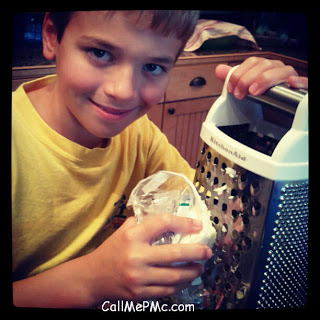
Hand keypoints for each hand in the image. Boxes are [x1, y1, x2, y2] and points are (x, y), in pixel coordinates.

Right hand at [85, 214, 211, 302]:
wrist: (92, 278)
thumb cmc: (111, 250)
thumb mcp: (124, 231)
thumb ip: (143, 222)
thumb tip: (169, 219)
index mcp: (133, 236)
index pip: (163, 223)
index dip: (184, 223)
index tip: (197, 225)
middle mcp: (136, 256)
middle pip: (175, 253)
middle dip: (196, 252)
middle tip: (207, 251)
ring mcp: (139, 277)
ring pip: (175, 276)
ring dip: (192, 271)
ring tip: (200, 267)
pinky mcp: (140, 294)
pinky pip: (167, 290)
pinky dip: (180, 285)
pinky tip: (186, 279)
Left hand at [215, 57, 307, 99]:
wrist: (285, 108)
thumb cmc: (266, 94)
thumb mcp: (247, 86)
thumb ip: (235, 78)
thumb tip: (219, 70)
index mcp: (265, 67)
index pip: (252, 62)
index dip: (239, 73)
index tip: (230, 89)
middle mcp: (278, 69)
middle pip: (264, 65)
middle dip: (247, 79)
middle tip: (239, 94)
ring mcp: (290, 77)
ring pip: (282, 70)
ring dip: (265, 79)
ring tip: (254, 91)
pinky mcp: (302, 88)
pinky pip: (306, 81)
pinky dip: (299, 81)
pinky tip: (290, 83)